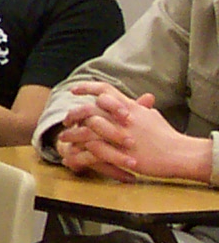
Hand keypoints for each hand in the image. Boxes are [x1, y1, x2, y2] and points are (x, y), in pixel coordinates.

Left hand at [55, 82, 204, 181]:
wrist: (179, 154)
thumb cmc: (167, 136)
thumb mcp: (151, 116)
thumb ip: (140, 107)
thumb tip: (139, 100)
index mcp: (129, 107)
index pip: (105, 90)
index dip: (87, 87)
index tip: (73, 90)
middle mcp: (122, 118)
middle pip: (89, 109)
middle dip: (73, 114)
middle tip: (65, 120)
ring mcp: (119, 135)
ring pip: (87, 130)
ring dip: (72, 135)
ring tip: (63, 139)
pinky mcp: (119, 153)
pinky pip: (93, 151)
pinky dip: (81, 153)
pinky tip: (73, 154)